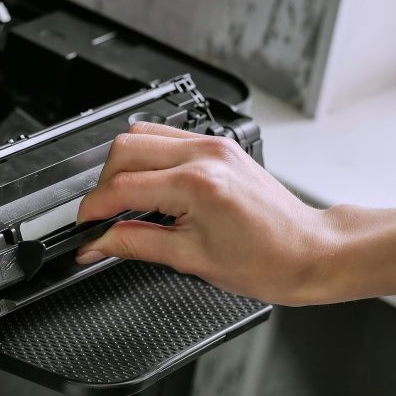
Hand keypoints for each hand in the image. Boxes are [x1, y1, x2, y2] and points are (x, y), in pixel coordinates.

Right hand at [75, 122, 329, 305]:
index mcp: (197, 185)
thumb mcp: (190, 259)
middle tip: (101, 215)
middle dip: (102, 184)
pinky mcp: (218, 144)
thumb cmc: (267, 261)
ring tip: (123, 199)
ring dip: (122, 165)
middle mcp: (204, 155)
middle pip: (124, 149)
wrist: (310, 251)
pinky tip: (149, 183)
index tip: (85, 226)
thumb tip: (97, 243)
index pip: (122, 186)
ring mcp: (212, 144)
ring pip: (141, 134)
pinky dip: (146, 156)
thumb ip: (134, 244)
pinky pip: (166, 136)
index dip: (94, 208)